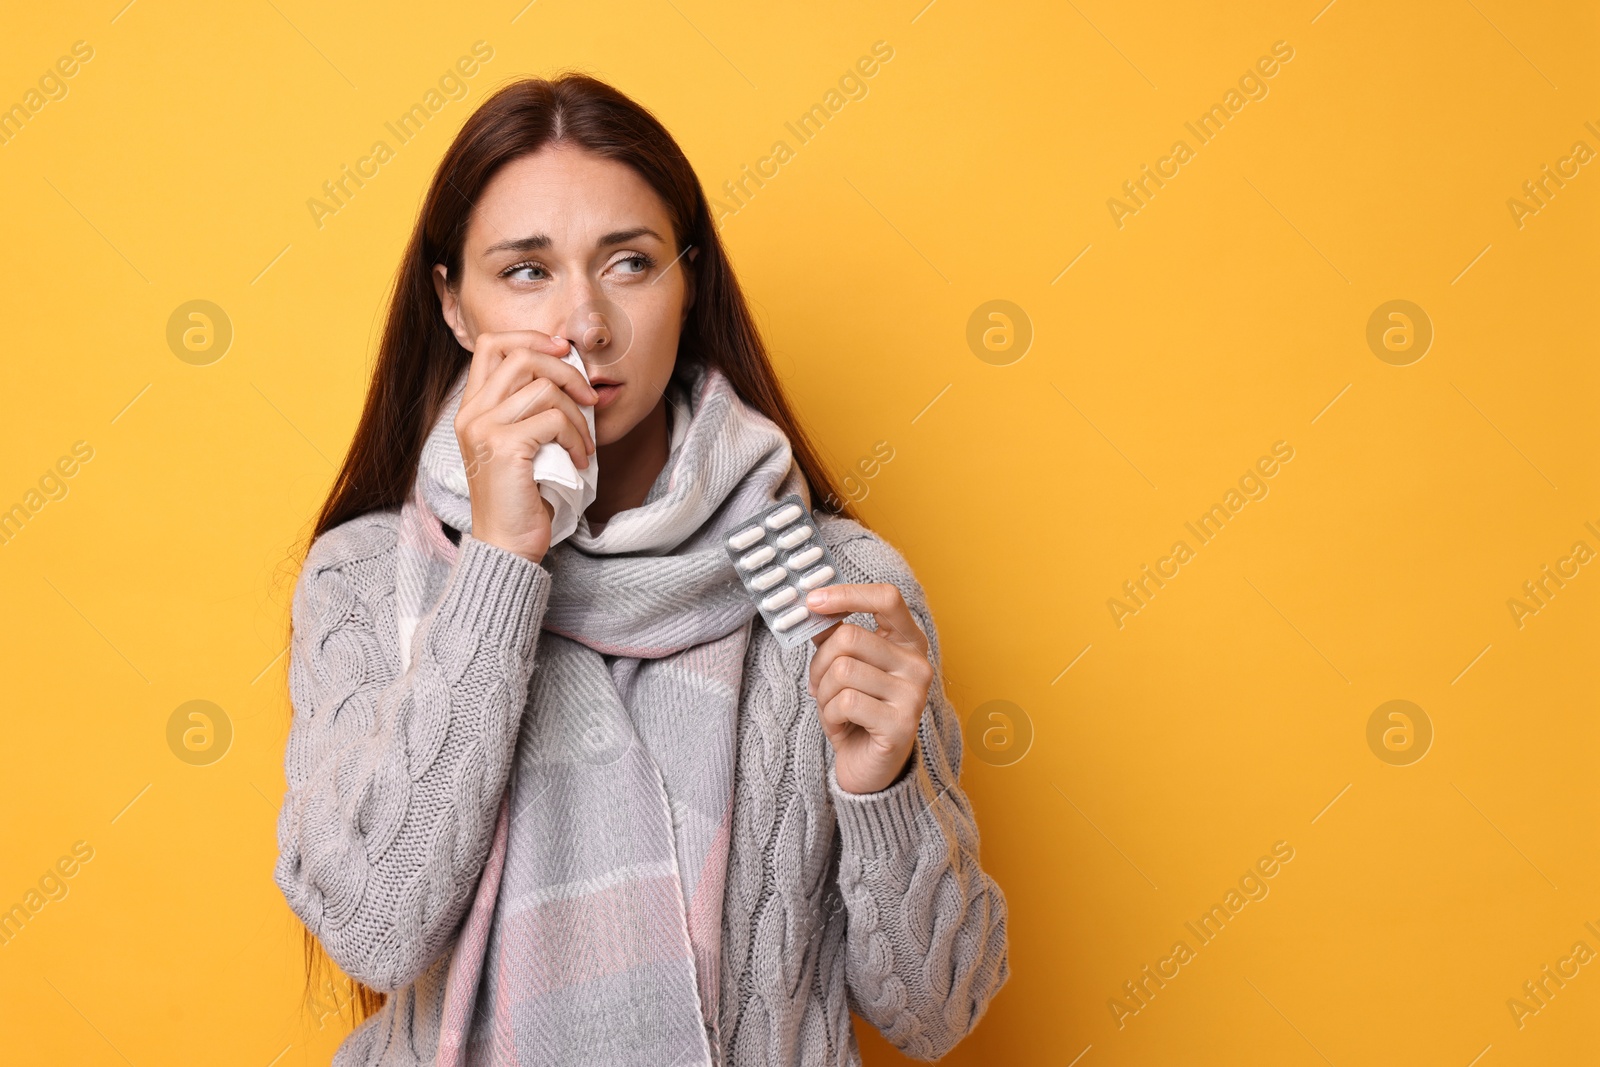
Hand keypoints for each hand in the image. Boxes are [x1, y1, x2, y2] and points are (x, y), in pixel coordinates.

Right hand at [456, 330, 597, 563]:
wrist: (506, 545)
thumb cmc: (522, 497)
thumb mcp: (522, 443)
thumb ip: (530, 408)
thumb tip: (572, 369)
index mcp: (472, 408)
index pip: (492, 344)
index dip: (532, 339)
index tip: (565, 353)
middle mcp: (471, 413)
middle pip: (521, 356)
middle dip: (566, 371)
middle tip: (589, 398)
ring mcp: (484, 429)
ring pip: (544, 388)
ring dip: (578, 414)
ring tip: (585, 444)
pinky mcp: (504, 447)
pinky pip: (554, 419)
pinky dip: (576, 437)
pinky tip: (580, 460)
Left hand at [805, 583, 933, 794]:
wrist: (871, 767)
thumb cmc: (857, 711)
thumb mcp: (845, 667)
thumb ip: (833, 635)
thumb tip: (810, 605)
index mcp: (908, 641)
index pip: (887, 598)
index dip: (847, 594)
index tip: (811, 601)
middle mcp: (918, 664)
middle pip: (849, 637)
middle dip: (819, 663)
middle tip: (816, 684)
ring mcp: (913, 695)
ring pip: (842, 671)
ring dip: (822, 693)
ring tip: (832, 709)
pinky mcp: (901, 724)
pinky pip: (846, 702)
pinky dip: (830, 716)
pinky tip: (840, 726)